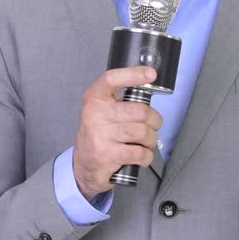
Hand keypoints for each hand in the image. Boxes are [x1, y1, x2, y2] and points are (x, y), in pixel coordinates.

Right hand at [72, 66, 162, 199]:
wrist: (84, 165)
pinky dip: (147, 156)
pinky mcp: (106, 155)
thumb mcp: (103, 111)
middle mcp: (94, 114)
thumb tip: (149, 86)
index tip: (151, 74)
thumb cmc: (99, 134)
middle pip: (139, 110)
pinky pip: (139, 152)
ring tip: (147, 142)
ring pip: (142, 132)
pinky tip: (142, 156)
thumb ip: (121, 100)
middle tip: (153, 125)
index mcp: (94, 98)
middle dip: (154, 120)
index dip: (133, 74)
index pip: (111, 79)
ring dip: (151, 139)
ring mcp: (99, 135)